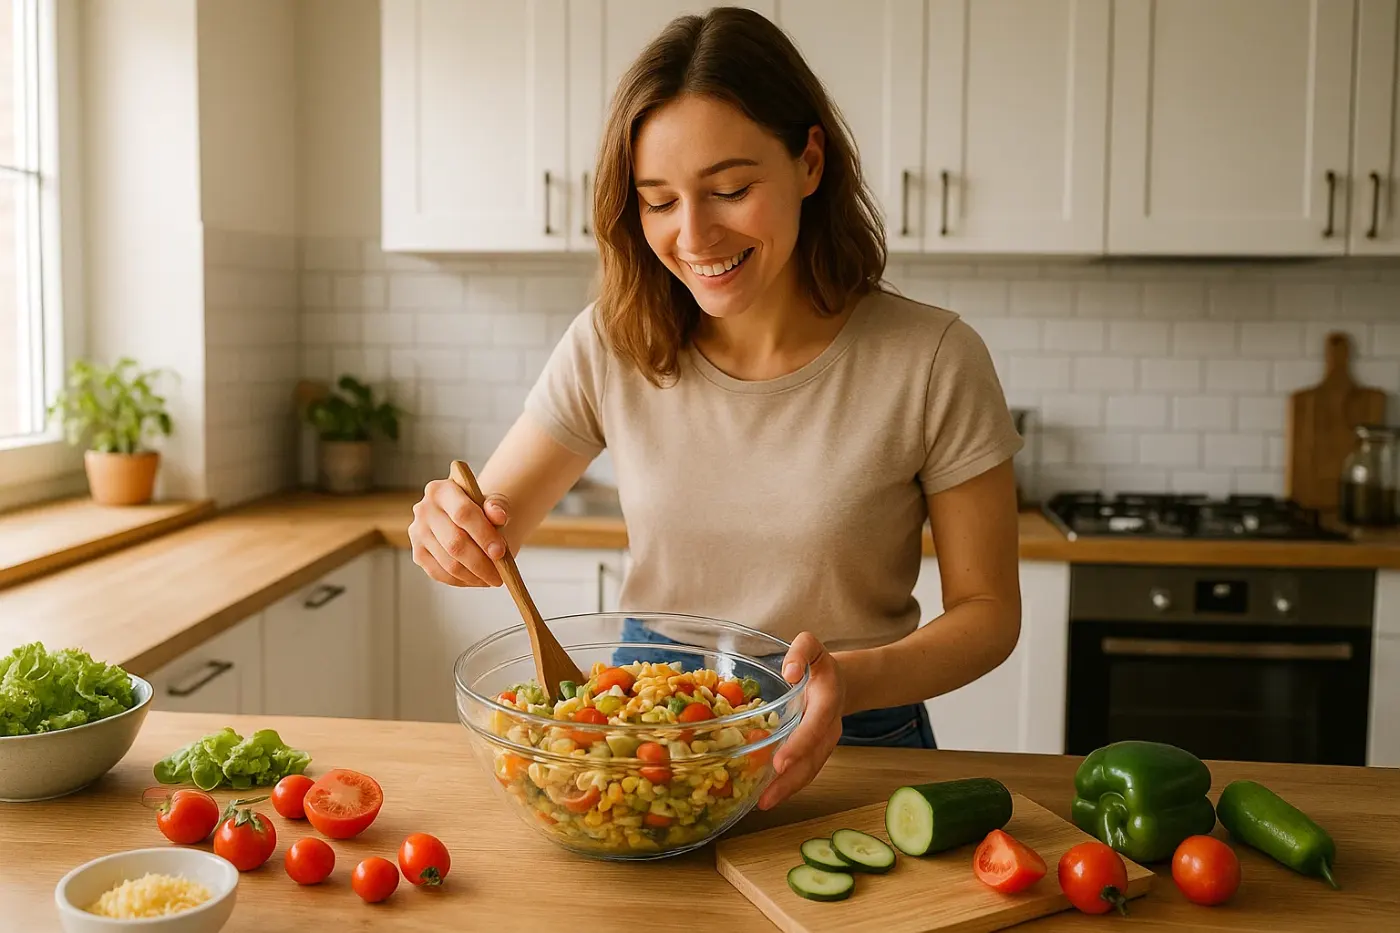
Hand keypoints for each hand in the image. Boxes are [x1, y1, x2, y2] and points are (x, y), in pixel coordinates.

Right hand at [407, 472, 511, 586]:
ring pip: (448, 563)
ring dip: (474, 576)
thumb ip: (498, 506)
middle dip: (481, 562)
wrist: (468, 517)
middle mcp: (424, 509)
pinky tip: (477, 579)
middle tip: (499, 575)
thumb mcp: (494, 502)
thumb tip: (499, 515)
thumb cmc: (483, 510)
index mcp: (442, 490)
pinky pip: (439, 574)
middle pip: (455, 543)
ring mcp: (417, 533)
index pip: (463, 513)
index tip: (500, 553)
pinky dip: (461, 581)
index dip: (483, 535)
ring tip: (492, 578)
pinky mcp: (418, 554)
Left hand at [758, 631, 844, 810]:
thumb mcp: (813, 647)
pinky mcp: (815, 753)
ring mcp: (823, 744)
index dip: (799, 745)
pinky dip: (787, 786)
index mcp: (827, 702)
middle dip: (791, 779)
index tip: (780, 762)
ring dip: (787, 789)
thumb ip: (802, 651)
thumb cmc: (819, 665)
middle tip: (766, 797)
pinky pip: (804, 771)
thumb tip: (790, 671)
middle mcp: (829, 727)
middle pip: (813, 758)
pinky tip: (766, 797)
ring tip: (762, 804)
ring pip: (809, 770)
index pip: (815, 726)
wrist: (840, 682)